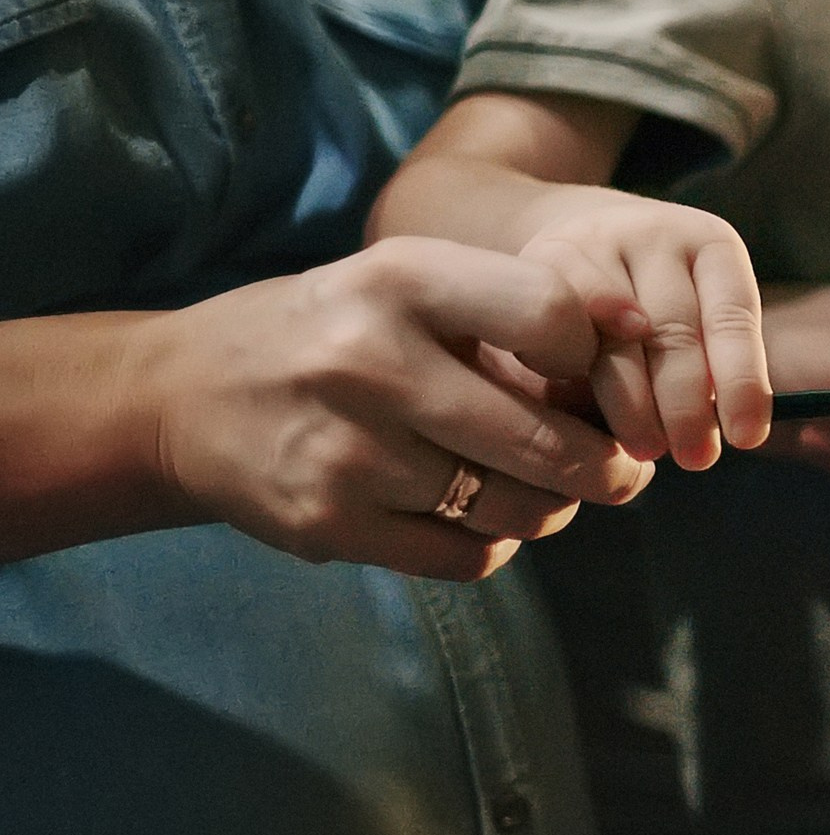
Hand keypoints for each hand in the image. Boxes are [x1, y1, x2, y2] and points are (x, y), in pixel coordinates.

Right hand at [135, 237, 656, 581]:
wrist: (182, 396)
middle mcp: (371, 359)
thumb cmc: (338, 330)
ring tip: (556, 495)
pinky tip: (486, 522)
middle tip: (623, 473)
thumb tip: (642, 334)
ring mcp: (345, 448)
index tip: (590, 379)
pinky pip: (463, 557)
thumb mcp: (411, 283)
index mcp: (402, 277)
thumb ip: (516, 304)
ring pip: (511, 507)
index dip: (593, 357)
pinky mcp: (326, 523)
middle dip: (604, 467)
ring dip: (554, 510)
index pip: (554, 318)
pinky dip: (495, 546)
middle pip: (544, 439)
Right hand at [517, 189, 771, 469]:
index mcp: (713, 246)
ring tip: (646, 450)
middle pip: (674, 330)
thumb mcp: (698, 316)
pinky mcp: (543, 258)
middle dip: (686, 404)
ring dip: (633, 403)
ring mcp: (596, 244)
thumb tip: (711, 439)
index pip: (732, 316)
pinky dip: (574, 374)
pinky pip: (559, 328)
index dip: (741, 380)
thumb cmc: (658, 304)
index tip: (746, 437)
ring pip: (614, 336)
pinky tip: (584, 413)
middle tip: (695, 459)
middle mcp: (657, 235)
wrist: (589, 242)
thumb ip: (711, 368)